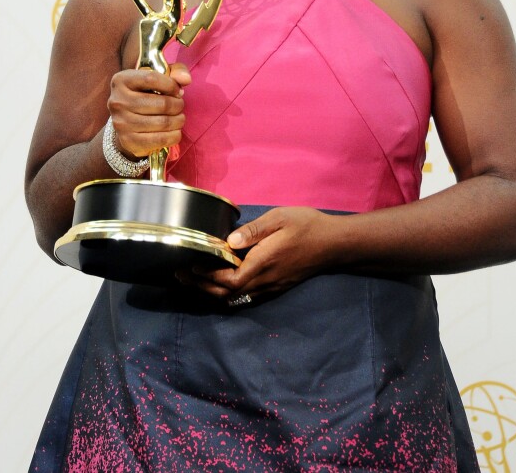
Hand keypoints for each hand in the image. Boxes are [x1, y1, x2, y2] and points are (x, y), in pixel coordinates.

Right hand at [107, 62, 190, 158]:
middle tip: (179, 106)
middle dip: (178, 105)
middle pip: (161, 104)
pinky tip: (175, 131)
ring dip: (178, 121)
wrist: (127, 122)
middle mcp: (117, 101)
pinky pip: (160, 139)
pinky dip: (174, 136)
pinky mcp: (128, 141)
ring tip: (179, 118)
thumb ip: (175, 71)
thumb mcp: (158, 77)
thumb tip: (186, 79)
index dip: (171, 85)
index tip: (177, 90)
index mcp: (121, 80)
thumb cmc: (146, 94)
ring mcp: (121, 123)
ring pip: (163, 123)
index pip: (151, 78)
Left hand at [186, 206, 338, 300]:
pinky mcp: (276, 286)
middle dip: (202, 286)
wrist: (334, 244)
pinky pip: (246, 296)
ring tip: (194, 280)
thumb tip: (229, 241)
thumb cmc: (306, 226)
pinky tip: (220, 282)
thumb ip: (254, 230)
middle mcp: (265, 280)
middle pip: (228, 293)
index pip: (229, 279)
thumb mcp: (280, 218)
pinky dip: (227, 292)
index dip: (207, 276)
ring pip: (236, 297)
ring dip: (213, 291)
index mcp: (263, 262)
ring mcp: (271, 286)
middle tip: (181, 275)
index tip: (189, 266)